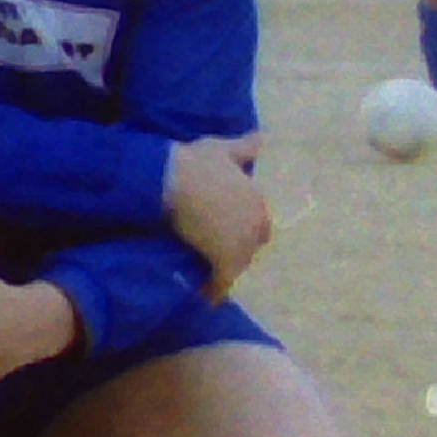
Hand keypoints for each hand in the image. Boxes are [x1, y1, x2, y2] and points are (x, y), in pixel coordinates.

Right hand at [163, 134, 274, 295]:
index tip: (224, 234)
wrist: (172, 179)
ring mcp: (242, 244)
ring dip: (223, 270)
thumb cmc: (195, 163)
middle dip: (234, 251)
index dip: (239, 231)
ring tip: (207, 277)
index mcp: (258, 202)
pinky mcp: (224, 259)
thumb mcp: (223, 149)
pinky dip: (214, 291)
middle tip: (213, 254)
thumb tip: (264, 137)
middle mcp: (256, 225)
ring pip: (236, 265)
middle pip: (249, 248)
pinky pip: (222, 282)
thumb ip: (246, 147)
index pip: (256, 226)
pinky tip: (205, 299)